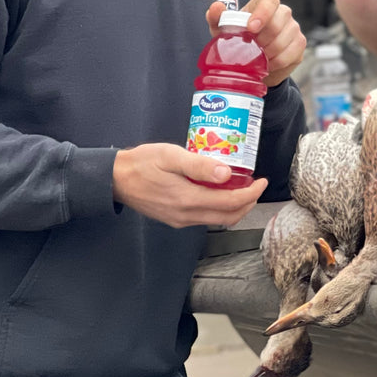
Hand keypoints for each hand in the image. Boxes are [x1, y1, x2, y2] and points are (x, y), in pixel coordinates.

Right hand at [112, 143, 266, 227]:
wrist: (114, 180)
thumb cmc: (141, 164)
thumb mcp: (171, 156)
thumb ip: (199, 166)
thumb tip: (227, 174)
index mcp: (187, 200)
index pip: (231, 203)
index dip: (251, 193)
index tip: (262, 181)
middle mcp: (186, 215)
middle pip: (229, 216)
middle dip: (248, 202)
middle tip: (256, 185)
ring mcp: (180, 219)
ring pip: (217, 219)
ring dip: (234, 206)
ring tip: (241, 186)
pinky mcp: (174, 218)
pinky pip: (204, 217)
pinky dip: (219, 207)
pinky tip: (219, 190)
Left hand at [207, 0, 304, 88]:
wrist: (253, 62)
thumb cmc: (237, 40)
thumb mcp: (223, 31)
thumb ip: (217, 18)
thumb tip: (216, 7)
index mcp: (264, 4)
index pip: (269, 1)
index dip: (263, 13)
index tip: (251, 28)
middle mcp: (282, 13)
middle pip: (279, 21)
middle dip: (263, 38)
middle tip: (251, 48)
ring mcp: (293, 28)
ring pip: (286, 38)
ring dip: (269, 52)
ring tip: (259, 57)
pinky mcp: (300, 44)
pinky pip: (292, 53)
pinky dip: (278, 62)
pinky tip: (268, 64)